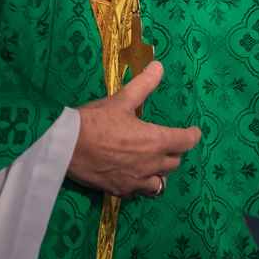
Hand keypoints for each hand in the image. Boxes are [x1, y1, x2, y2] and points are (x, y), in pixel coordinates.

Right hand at [67, 61, 201, 197]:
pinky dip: (142, 185)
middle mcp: (150, 164)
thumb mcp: (121, 100)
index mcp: (156, 141)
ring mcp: (135, 181)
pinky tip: (136, 177)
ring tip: (155, 163)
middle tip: (169, 143)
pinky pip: (139, 192)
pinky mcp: (119, 191)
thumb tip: (159, 66)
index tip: (194, 132)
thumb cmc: (95, 121)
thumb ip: (144, 85)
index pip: (185, 141)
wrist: (64, 147)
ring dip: (160, 172)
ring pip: (159, 183)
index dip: (192, 135)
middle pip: (174, 162)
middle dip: (175, 152)